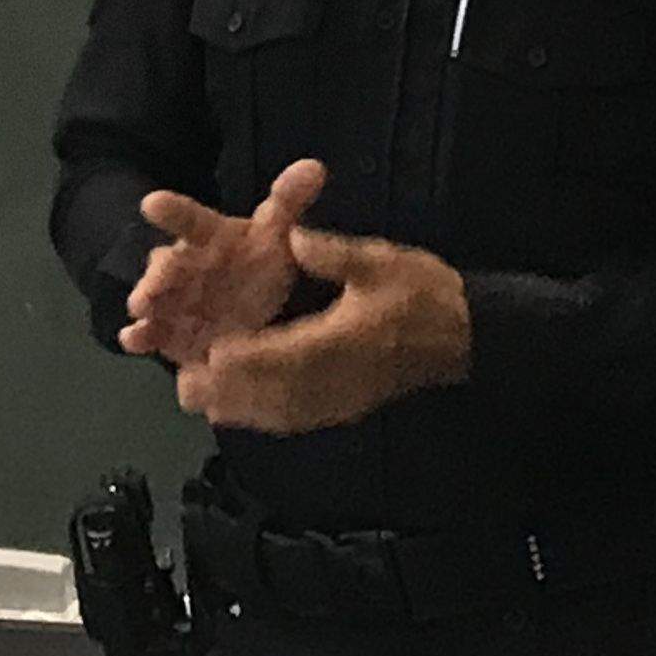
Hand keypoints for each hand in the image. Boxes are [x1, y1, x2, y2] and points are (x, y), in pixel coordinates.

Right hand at [121, 158, 326, 372]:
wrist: (245, 307)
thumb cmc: (257, 261)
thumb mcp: (276, 233)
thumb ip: (288, 201)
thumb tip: (314, 166)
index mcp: (207, 237)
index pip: (190, 219)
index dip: (172, 212)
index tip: (152, 204)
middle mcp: (183, 264)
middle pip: (167, 263)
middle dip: (159, 272)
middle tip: (155, 281)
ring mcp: (172, 298)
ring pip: (153, 296)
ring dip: (146, 302)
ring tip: (142, 311)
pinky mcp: (168, 330)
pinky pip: (150, 332)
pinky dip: (140, 336)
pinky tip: (133, 340)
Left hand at [178, 224, 472, 433]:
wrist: (469, 336)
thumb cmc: (422, 292)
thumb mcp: (382, 261)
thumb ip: (335, 254)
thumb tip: (293, 236)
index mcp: (347, 340)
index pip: (292, 353)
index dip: (251, 359)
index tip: (213, 356)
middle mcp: (342, 377)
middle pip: (280, 391)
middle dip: (233, 392)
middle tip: (186, 388)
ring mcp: (347, 397)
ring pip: (289, 411)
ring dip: (245, 410)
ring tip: (202, 404)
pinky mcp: (351, 406)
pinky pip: (304, 418)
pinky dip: (270, 418)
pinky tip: (243, 413)